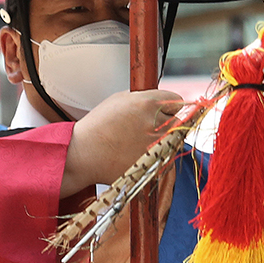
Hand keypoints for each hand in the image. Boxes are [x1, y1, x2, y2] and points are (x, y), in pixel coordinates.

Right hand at [63, 90, 182, 196]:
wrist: (83, 153)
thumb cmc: (99, 125)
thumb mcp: (122, 99)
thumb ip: (148, 98)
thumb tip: (167, 102)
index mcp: (149, 104)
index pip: (178, 102)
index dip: (170, 107)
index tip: (164, 112)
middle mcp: (157, 124)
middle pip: (179, 122)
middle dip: (168, 124)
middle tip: (148, 129)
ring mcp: (157, 146)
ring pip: (174, 142)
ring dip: (163, 141)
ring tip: (138, 142)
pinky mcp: (155, 164)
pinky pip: (165, 159)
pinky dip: (156, 156)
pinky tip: (136, 153)